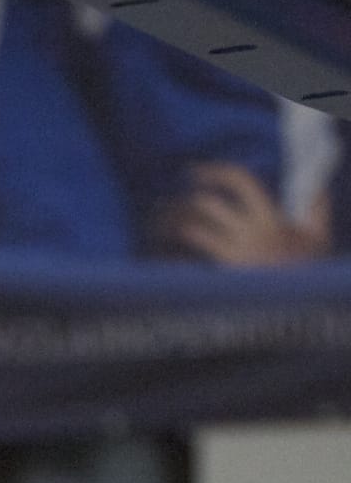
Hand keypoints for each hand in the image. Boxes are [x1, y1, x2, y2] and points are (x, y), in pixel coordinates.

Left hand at [154, 164, 331, 266]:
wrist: (296, 312)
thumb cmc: (306, 274)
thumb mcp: (318, 238)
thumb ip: (316, 208)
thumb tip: (315, 185)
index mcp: (270, 220)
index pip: (241, 181)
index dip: (216, 171)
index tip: (195, 171)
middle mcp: (248, 235)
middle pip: (208, 204)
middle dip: (186, 201)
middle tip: (170, 203)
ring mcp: (232, 257)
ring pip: (193, 230)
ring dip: (175, 224)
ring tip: (164, 224)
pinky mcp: (220, 279)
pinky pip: (189, 262)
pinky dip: (175, 254)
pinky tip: (165, 252)